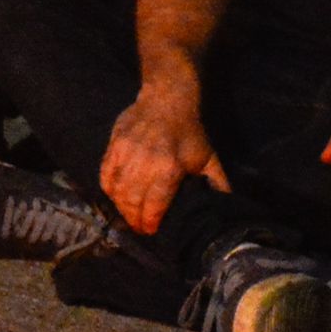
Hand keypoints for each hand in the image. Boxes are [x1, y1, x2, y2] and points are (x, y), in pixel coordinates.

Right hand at [100, 83, 226, 236]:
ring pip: (116, 190)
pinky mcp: (114, 146)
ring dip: (120, 207)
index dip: (150, 223)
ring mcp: (126, 154)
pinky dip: (108, 189)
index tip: (151, 232)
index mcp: (169, 169)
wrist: (167, 99)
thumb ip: (216, 184)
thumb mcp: (209, 158)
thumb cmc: (189, 132)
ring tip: (127, 215)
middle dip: (134, 220)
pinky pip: (105, 174)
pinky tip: (115, 196)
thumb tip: (224, 208)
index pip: (154, 206)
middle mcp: (145, 164)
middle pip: (133, 202)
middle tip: (138, 228)